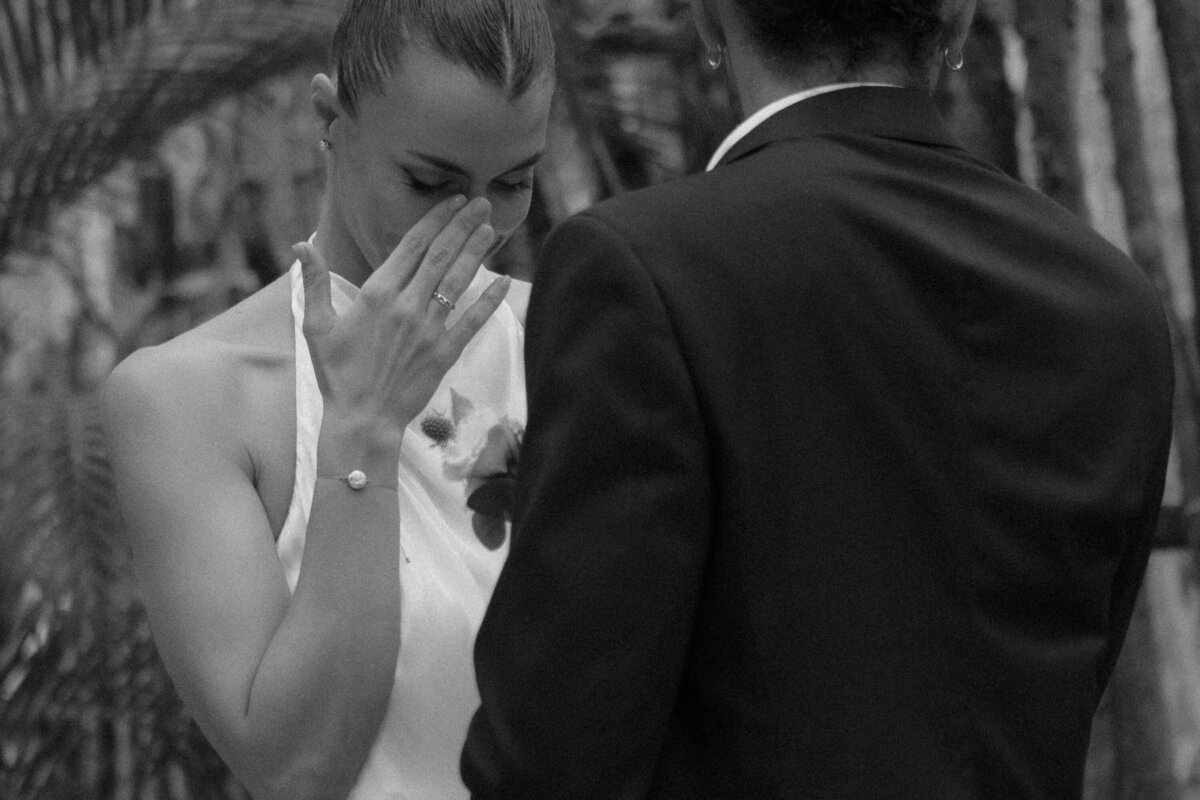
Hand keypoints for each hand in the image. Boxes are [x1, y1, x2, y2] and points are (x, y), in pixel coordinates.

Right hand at [293, 195, 509, 447]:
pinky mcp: (445, 353)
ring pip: (459, 281)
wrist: (361, 421)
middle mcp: (406, 306)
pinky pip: (473, 320)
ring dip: (477, 251)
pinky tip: (505, 281)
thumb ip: (313, 282)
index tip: (452, 200)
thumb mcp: (315, 326)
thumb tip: (301, 243)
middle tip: (481, 202)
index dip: (435, 219)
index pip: (412, 245)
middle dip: (462, 225)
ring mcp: (429, 329)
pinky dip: (491, 299)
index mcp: (376, 294)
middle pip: (441, 255)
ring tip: (491, 228)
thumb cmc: (336, 375)